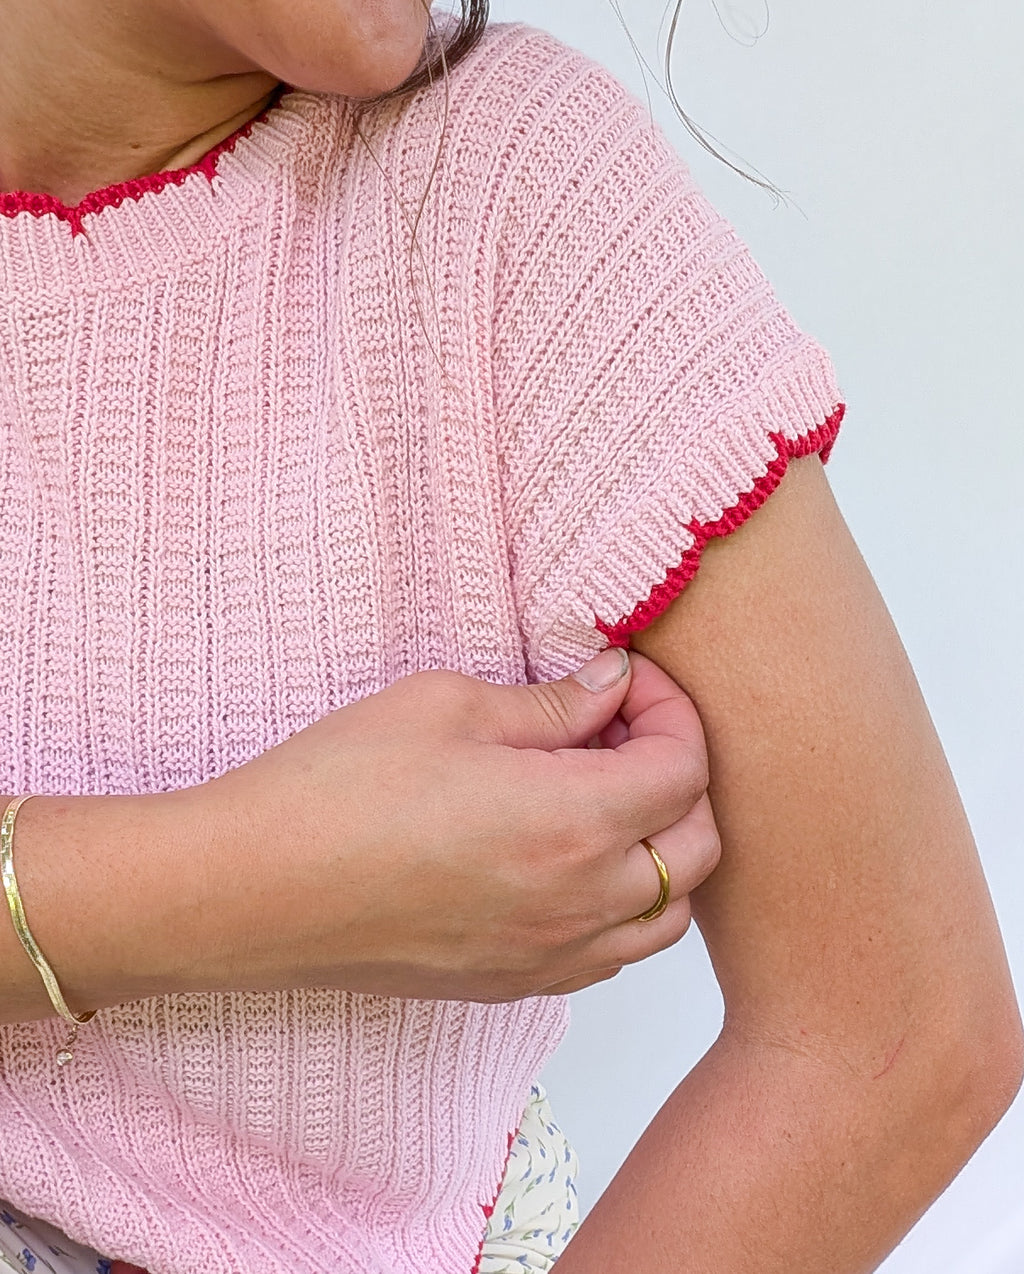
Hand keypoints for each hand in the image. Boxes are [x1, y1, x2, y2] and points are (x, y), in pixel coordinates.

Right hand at [198, 648, 719, 1001]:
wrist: (250, 889)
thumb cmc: (335, 788)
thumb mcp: (447, 708)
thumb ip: (552, 704)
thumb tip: (612, 686)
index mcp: (572, 821)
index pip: (685, 768)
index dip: (671, 711)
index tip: (627, 682)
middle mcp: (579, 902)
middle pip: (699, 845)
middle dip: (682, 776)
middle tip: (621, 730)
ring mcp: (550, 956)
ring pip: (668, 913)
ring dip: (664, 848)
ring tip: (604, 797)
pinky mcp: (513, 985)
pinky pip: (612, 954)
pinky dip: (623, 904)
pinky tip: (570, 860)